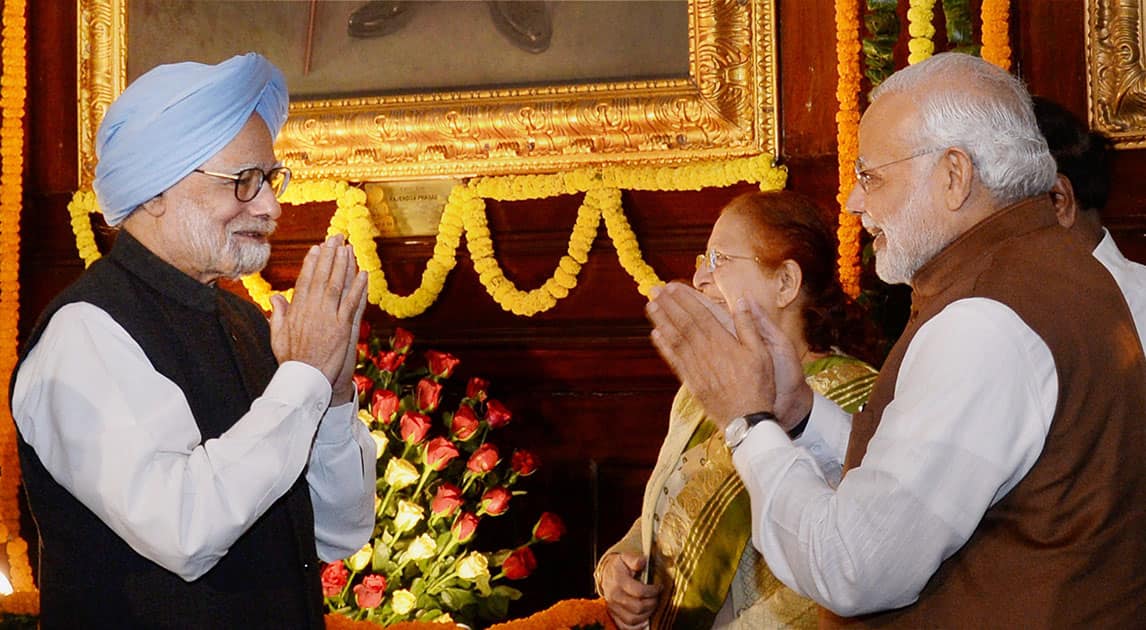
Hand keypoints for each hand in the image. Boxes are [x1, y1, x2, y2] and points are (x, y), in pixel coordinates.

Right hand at [270, 235, 369, 395]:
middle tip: (336, 238)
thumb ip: (278, 314)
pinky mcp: (343, 327)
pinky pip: (352, 303)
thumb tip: (276, 296)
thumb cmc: (292, 361)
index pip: (305, 281)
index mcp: (297, 311)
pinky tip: (363, 273)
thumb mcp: (278, 336)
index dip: (312, 263)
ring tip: (349, 248)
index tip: (317, 248)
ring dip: (344, 265)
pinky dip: (358, 287)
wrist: (305, 380)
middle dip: (329, 256)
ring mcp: (328, 317)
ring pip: (337, 285)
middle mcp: (312, 310)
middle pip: (322, 277)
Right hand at [600, 553, 659, 629]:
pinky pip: (625, 627)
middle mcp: (614, 596)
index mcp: (619, 581)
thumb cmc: (620, 566)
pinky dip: (637, 627)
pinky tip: (645, 620)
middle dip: (652, 603)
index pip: (639, 591)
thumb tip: (642, 561)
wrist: (607, 574)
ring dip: (647, 615)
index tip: (659, 587)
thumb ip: (634, 559)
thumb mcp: (626, 557)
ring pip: (633, 619)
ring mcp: (613, 608)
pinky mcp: (614, 616)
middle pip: (637, 607)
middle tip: (657, 598)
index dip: (653, 591)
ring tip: (652, 606)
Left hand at [646, 282, 810, 429]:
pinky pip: (673, 358)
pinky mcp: (691, 380)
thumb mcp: (762, 352)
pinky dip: (663, 345)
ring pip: (674, 338)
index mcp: (721, 341)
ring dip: (661, 321)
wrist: (745, 419)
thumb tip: (742, 299)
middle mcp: (703, 351)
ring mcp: (694, 366)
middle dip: (668, 305)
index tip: (672, 287)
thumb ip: (749, 324)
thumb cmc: (757, 384)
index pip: (698, 313)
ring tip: (651, 306)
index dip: (684, 299)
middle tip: (654, 290)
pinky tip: (656, 335)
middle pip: (682, 323)